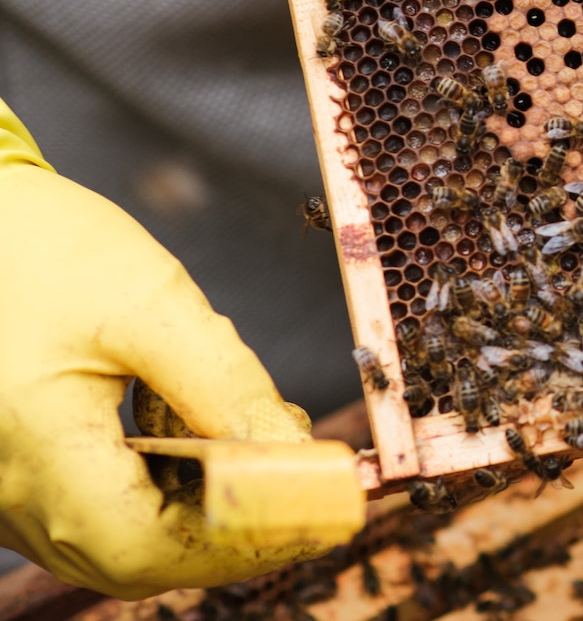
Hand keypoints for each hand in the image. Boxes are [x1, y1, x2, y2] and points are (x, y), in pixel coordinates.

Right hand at [0, 101, 347, 597]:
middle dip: (235, 526)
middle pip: (139, 557)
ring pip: (120, 541)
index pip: (151, 546)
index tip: (326, 506)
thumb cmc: (42, 249)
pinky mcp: (14, 476)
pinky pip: (96, 512)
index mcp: (34, 453)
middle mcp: (8, 496)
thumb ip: (225, 384)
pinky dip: (161, 488)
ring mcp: (4, 494)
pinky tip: (194, 431)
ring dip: (202, 508)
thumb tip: (295, 453)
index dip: (246, 538)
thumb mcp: (150, 303)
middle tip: (308, 476)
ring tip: (256, 437)